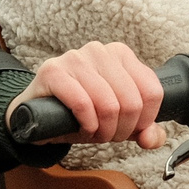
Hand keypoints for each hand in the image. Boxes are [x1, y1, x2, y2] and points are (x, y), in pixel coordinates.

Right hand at [8, 41, 165, 148]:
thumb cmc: (78, 111)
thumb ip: (142, 129)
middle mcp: (100, 51)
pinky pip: (82, 103)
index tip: (129, 129)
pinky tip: (82, 127)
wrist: (36, 111)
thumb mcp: (116, 120)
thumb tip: (153, 138)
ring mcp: (75, 58)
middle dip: (122, 129)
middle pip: (132, 101)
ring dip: (103, 130)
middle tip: (107, 135)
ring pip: (109, 104)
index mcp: (121, 55)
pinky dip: (87, 124)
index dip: (144, 120)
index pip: (152, 92)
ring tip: (93, 132)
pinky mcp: (53, 71)